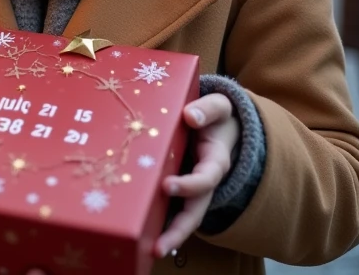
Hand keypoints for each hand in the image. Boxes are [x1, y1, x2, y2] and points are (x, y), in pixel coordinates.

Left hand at [155, 93, 240, 257]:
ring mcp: (191, 190)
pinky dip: (157, 225)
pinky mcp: (176, 191)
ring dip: (168, 236)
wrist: (218, 125)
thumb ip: (207, 109)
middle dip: (178, 230)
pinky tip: (139, 239)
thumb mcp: (219, 106)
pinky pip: (168, 210)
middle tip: (158, 247)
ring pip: (183, 218)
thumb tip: (190, 115)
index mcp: (215, 162)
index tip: (167, 186)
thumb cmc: (214, 117)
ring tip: (150, 253)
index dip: (189, 185)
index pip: (205, 179)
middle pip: (195, 212)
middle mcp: (204, 182)